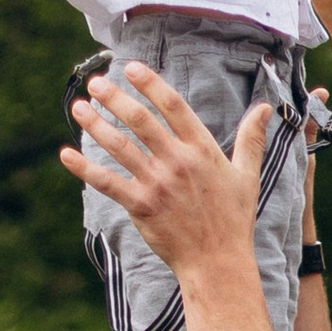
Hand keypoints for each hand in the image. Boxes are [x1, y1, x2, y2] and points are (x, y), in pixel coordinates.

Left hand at [61, 62, 261, 277]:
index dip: (150, 83)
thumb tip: (265, 108)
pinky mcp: (141, 206)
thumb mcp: (247, 176)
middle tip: (96, 82)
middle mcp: (178, 162)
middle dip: (115, 98)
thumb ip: (251, 139)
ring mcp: (157, 184)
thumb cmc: (233, 220)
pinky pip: (107, 182)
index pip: (173, 106)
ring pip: (119, 146)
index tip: (131, 67)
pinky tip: (66, 154)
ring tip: (79, 107)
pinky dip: (84, 168)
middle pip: (140, 120)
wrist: (217, 263)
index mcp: (202, 150)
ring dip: (95, 124)